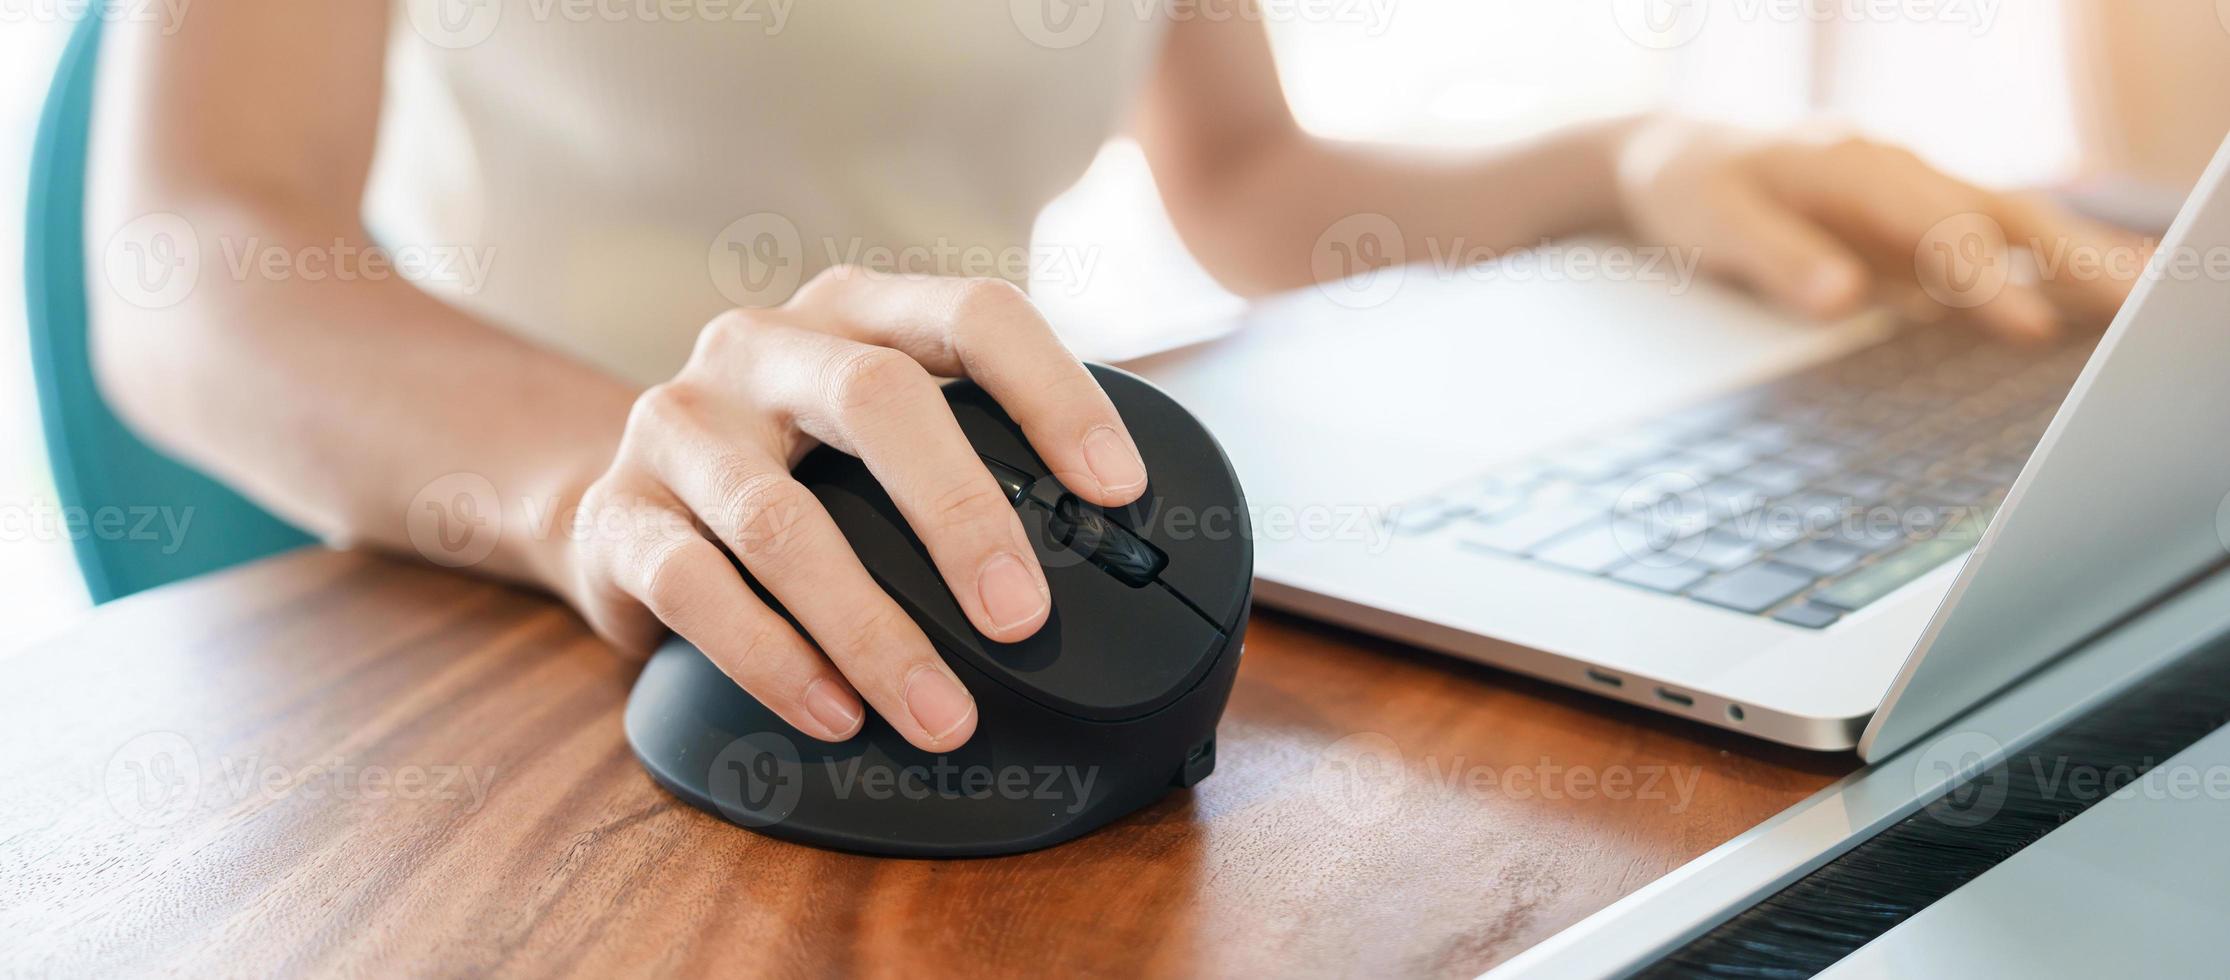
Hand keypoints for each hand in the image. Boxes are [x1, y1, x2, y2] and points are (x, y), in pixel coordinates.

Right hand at [560, 267, 1149, 749]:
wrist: (614, 502)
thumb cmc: (788, 471)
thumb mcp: (871, 435)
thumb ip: (966, 455)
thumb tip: (1106, 545)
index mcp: (853, 312)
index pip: (972, 315)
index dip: (1055, 392)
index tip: (1118, 489)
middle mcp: (761, 346)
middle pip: (876, 397)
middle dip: (962, 514)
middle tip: (1023, 618)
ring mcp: (678, 423)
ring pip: (781, 518)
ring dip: (871, 629)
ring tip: (939, 715)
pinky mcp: (616, 515)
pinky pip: (695, 589)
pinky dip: (775, 662)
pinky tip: (835, 713)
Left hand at [1615, 117, 2148, 339]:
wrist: (1678, 159)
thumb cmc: (1694, 191)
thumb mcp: (1713, 222)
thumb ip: (1778, 258)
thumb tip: (1843, 296)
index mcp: (1852, 165)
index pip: (1936, 226)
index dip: (1984, 278)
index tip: (2026, 324)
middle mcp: (1900, 170)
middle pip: (2000, 214)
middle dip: (2070, 259)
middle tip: (2136, 304)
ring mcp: (1916, 193)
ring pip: (2014, 223)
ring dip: (2080, 260)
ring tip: (2145, 300)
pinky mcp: (1919, 222)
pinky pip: (1998, 240)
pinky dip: (2053, 262)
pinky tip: (2102, 292)